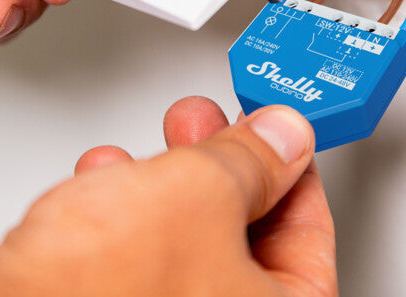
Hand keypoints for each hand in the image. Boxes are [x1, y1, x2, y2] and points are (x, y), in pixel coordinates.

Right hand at [0, 98, 336, 296]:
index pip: (310, 232)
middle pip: (248, 233)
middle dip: (223, 164)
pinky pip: (145, 252)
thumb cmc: (95, 294)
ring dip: (171, 179)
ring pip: (191, 237)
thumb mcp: (197, 194)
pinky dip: (132, 209)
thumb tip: (283, 136)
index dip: (292, 166)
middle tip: (213, 125)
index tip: (275, 131)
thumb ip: (249, 159)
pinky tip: (109, 180)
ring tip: (158, 145)